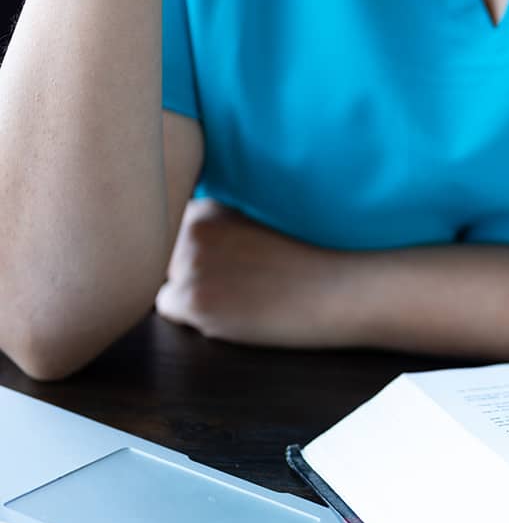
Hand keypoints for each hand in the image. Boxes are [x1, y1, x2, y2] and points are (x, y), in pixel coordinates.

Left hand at [156, 199, 353, 346]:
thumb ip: (212, 230)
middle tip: (233, 280)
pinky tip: (230, 310)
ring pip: (162, 281)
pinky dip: (191, 314)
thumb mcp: (251, 227)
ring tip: (235, 294)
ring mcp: (191, 264)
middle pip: (159, 256)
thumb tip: (164, 244)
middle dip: (184, 269)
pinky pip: (166, 308)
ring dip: (189, 291)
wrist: (334, 291)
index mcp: (207, 208)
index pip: (165, 230)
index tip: (224, 262)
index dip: (191, 251)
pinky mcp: (195, 299)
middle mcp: (192, 229)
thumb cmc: (302, 263)